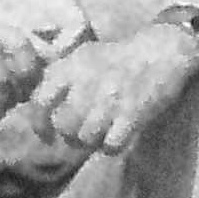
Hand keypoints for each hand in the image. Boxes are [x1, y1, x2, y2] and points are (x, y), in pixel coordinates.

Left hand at [30, 23, 198, 156]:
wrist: (161, 51)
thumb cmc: (118, 57)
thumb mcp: (83, 56)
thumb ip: (60, 77)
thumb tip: (37, 104)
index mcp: (70, 67)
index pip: (41, 101)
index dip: (40, 123)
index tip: (46, 135)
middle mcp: (85, 84)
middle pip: (64, 126)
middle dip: (72, 135)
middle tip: (83, 132)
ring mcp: (109, 100)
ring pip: (86, 138)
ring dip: (93, 141)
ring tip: (103, 133)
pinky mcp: (132, 114)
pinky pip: (111, 146)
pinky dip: (112, 146)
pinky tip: (117, 137)